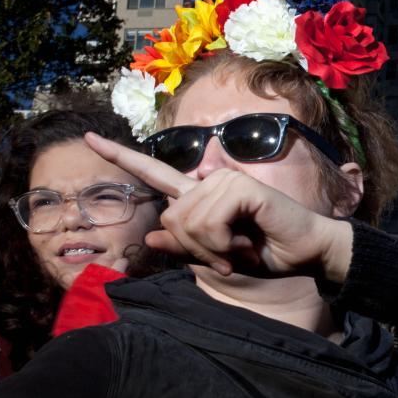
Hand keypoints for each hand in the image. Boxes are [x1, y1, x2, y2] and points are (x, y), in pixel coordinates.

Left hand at [83, 133, 353, 281]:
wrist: (308, 254)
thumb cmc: (268, 255)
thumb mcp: (216, 258)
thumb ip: (185, 247)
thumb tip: (152, 236)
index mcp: (202, 196)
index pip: (155, 174)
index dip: (121, 157)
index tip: (90, 137)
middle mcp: (211, 182)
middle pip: (170, 218)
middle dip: (194, 249)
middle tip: (224, 260)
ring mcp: (226, 180)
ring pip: (187, 222)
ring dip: (211, 249)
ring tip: (237, 252)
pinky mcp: (242, 187)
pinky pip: (208, 220)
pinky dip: (222, 242)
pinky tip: (243, 244)